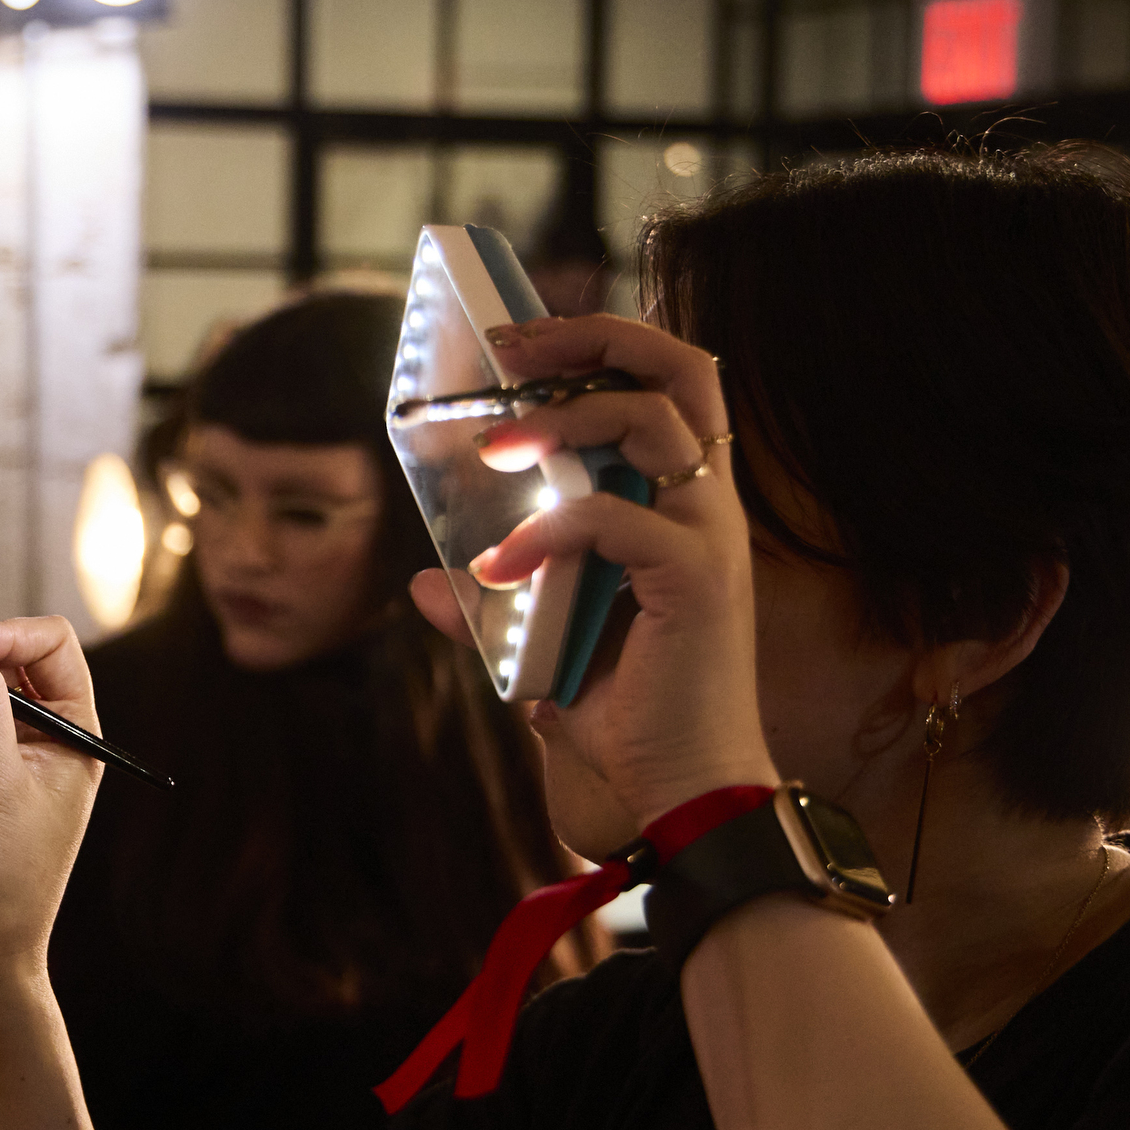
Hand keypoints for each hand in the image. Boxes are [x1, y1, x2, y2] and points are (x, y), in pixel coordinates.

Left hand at [415, 314, 777, 846]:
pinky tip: (500, 567)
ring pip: (651, 421)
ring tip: (493, 450)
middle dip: (596, 337)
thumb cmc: (631, 720)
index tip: (520, 348)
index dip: (603, 346)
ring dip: (562, 420)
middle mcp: (707, 508)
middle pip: (683, 369)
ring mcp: (707, 538)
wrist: (684, 792)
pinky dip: (546, 532)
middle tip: (510, 349)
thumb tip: (421, 584)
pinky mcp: (695, 579)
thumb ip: (492, 609)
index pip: (666, 387)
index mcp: (683, 507)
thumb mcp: (544, 648)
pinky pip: (612, 519)